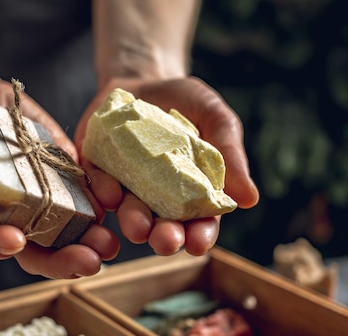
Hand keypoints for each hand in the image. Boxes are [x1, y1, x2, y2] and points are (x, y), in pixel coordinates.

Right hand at [0, 78, 119, 278]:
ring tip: (108, 244)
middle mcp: (8, 209)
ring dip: (87, 241)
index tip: (14, 240)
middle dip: (60, 260)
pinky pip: (80, 192)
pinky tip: (110, 205)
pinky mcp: (58, 170)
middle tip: (88, 262)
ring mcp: (37, 192)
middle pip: (34, 248)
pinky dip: (96, 202)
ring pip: (64, 229)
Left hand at [75, 77, 259, 255]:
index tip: (197, 244)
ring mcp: (126, 185)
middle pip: (162, 225)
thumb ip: (230, 155)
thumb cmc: (186, 101)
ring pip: (128, 211)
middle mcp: (157, 196)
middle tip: (165, 242)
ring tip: (137, 227)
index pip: (198, 222)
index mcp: (191, 192)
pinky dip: (103, 192)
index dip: (199, 235)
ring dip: (133, 222)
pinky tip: (109, 193)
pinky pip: (97, 186)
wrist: (143, 78)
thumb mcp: (215, 118)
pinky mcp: (98, 169)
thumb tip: (250, 199)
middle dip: (164, 237)